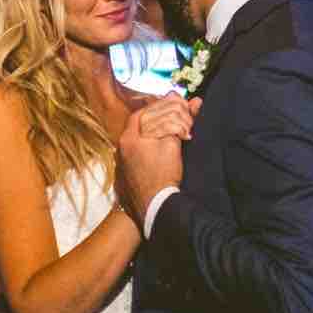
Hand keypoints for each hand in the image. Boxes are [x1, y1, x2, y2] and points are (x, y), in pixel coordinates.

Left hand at [115, 95, 196, 222]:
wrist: (154, 210)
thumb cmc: (162, 176)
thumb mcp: (173, 145)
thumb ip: (178, 122)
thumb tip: (192, 102)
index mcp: (128, 139)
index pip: (140, 115)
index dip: (156, 109)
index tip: (170, 109)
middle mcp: (120, 151)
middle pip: (137, 129)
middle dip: (154, 123)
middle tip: (171, 121)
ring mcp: (121, 166)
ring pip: (136, 145)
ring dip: (151, 139)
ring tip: (167, 138)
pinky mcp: (124, 180)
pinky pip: (135, 160)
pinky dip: (146, 154)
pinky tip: (157, 157)